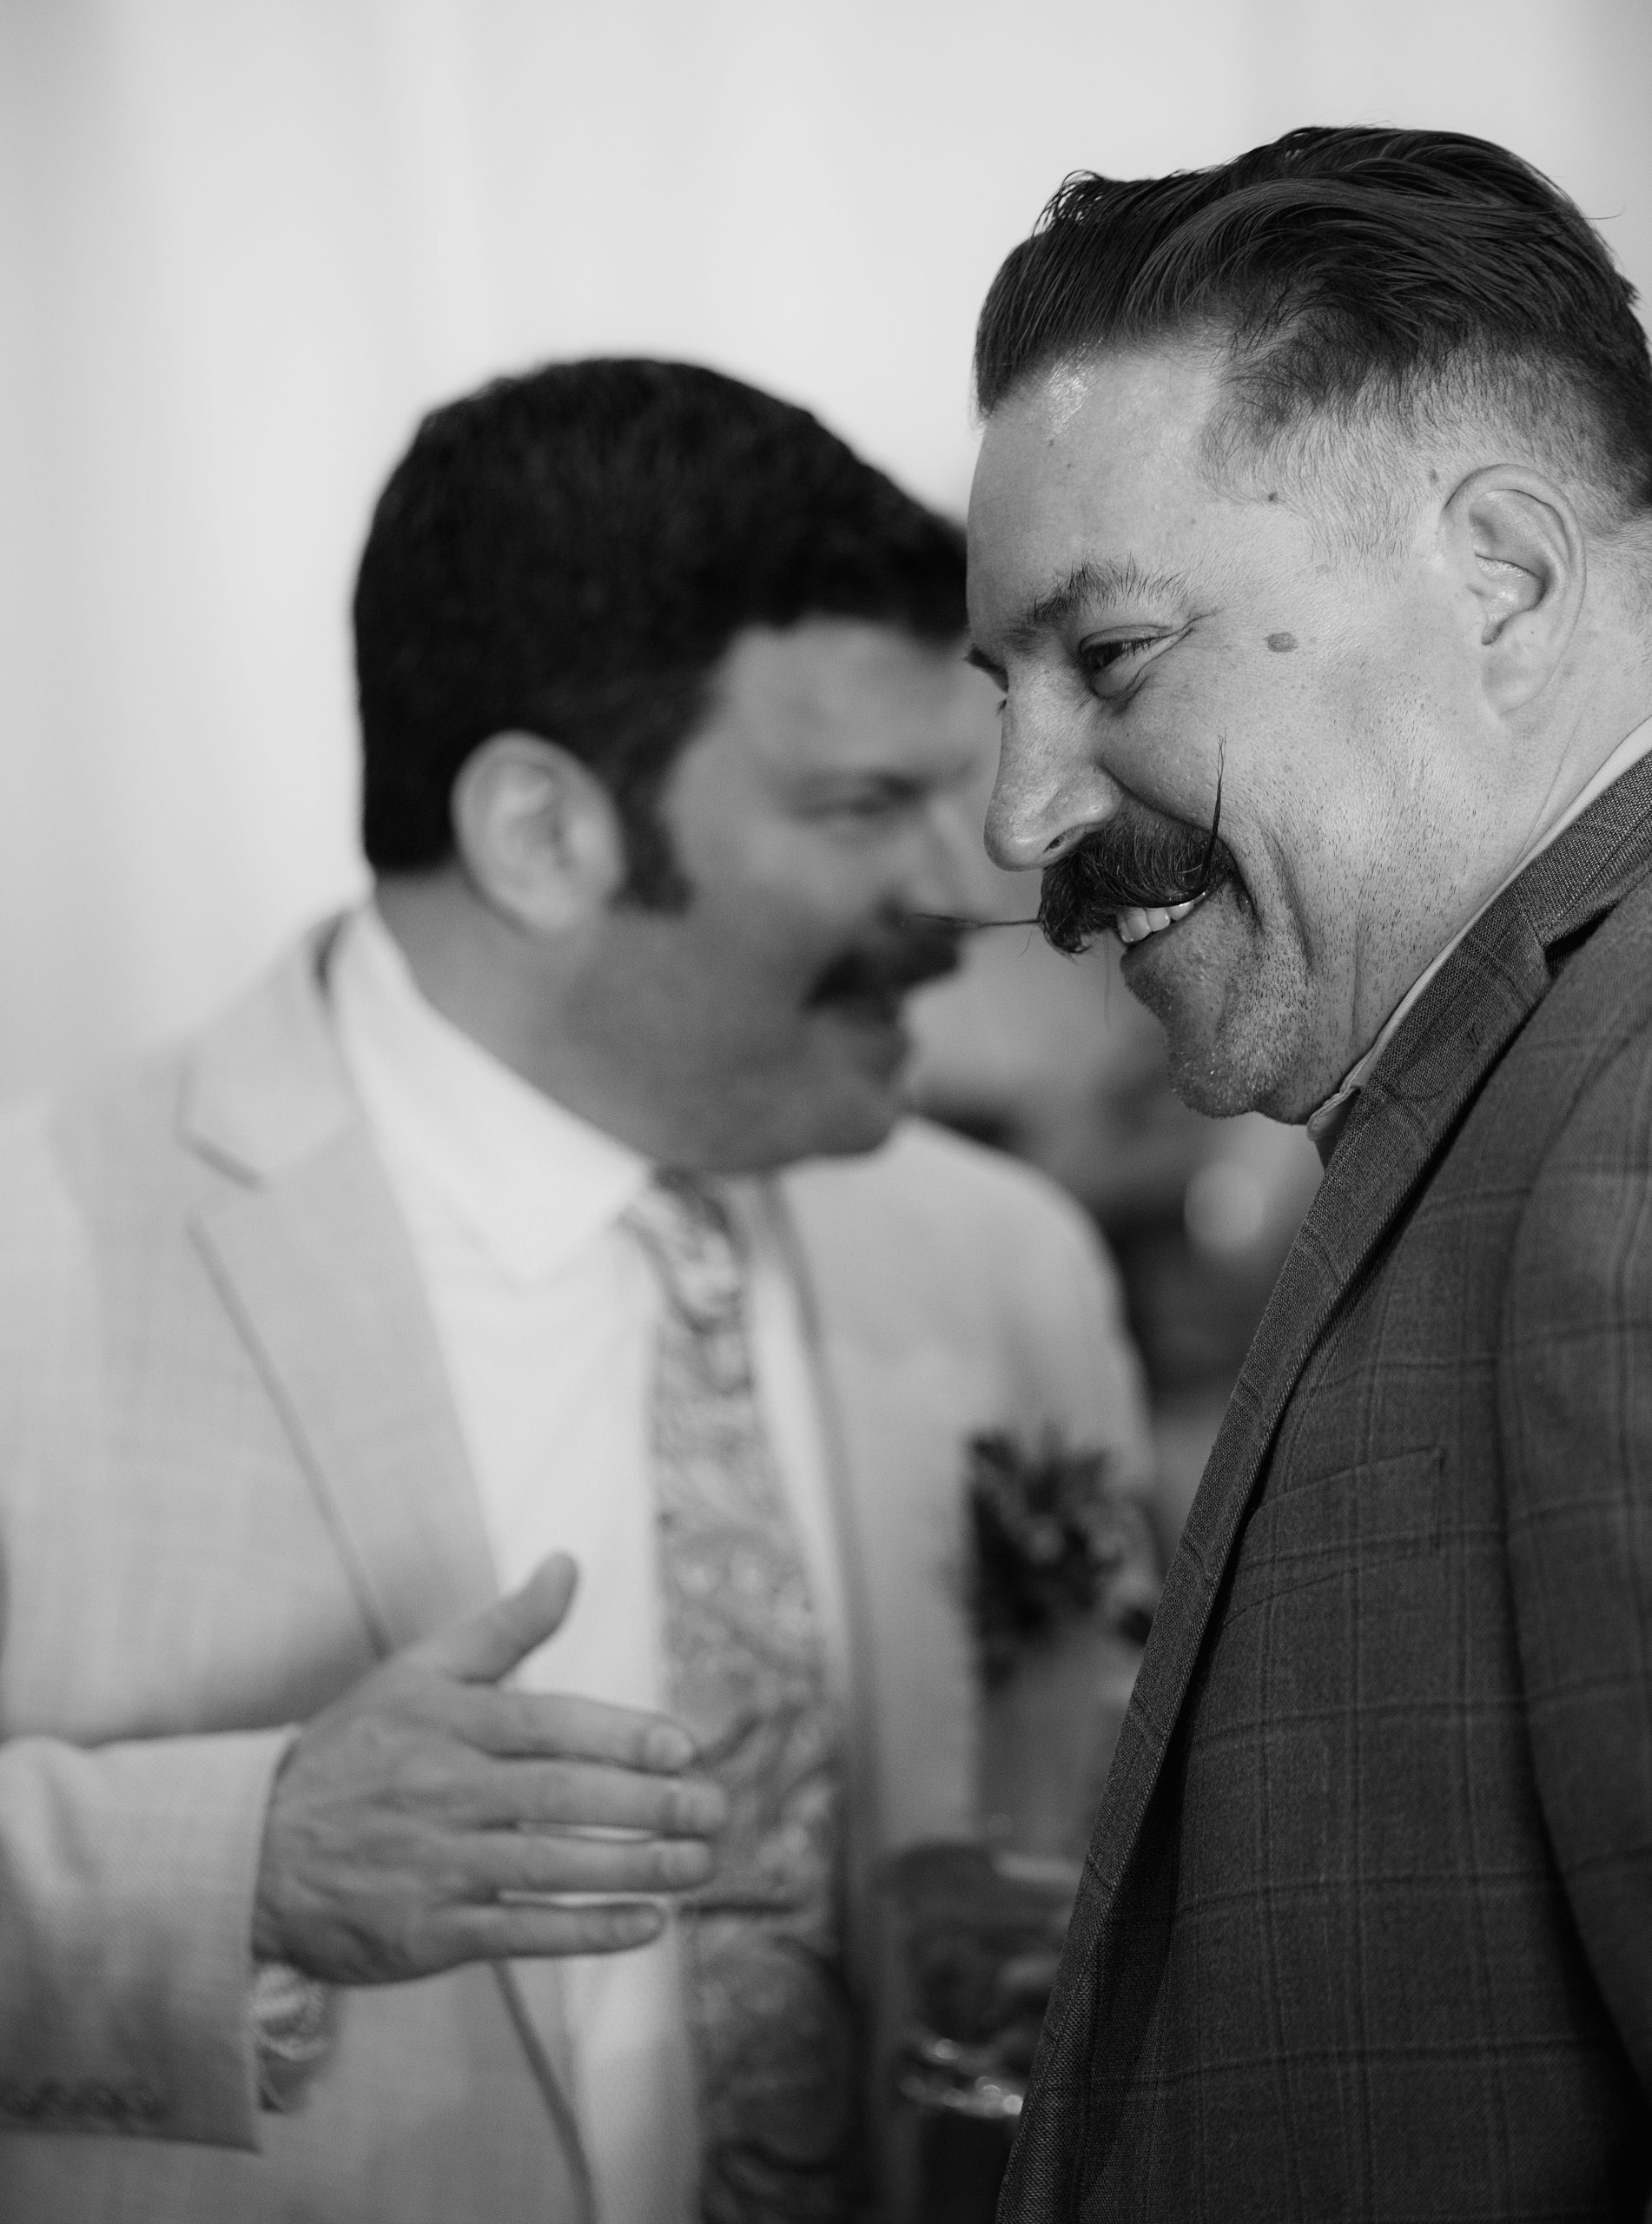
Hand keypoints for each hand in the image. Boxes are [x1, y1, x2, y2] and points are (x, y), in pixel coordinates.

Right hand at [252, 1555, 725, 1983]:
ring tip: (699, 1864)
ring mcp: (435, 1865)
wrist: (252, 1848)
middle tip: (716, 1809)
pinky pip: (519, 1933)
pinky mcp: (427, 1933)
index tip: (684, 1746)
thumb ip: (505, 1625)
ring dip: (634, 1869)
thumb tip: (569, 1563)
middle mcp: (444, 1790)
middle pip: (561, 1796)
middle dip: (647, 1805)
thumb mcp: (419, 1672)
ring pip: (549, 1867)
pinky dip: (585, 1931)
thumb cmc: (356, 1750)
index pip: (547, 1724)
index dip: (619, 1735)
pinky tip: (646, 1925)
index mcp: (447, 1722)